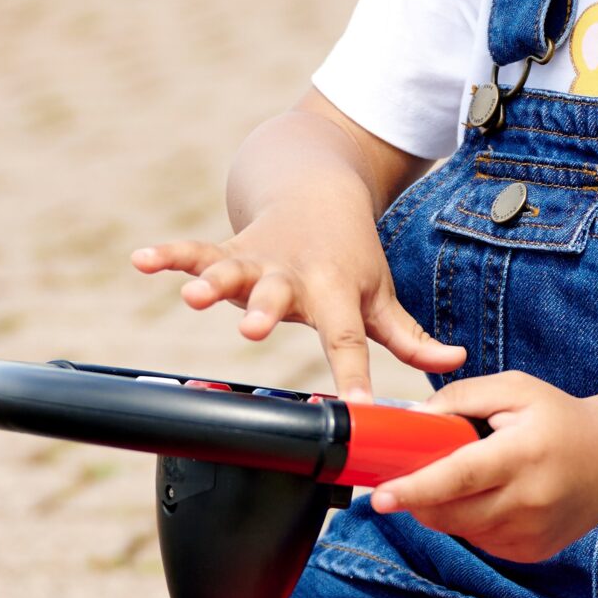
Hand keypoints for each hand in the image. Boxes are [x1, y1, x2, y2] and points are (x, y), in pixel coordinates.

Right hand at [131, 200, 463, 401]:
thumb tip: (456, 364)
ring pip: (233, 270)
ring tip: (192, 295)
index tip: (356, 407)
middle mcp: (294, 277)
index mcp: (336, 293)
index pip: (348, 340)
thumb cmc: (352, 257)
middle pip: (279, 296)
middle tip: (253, 329)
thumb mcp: (382, 296)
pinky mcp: (228, 249)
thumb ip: (411, 338)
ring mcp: (259, 261)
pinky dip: (168, 255)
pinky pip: (194, 251)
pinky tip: (141, 260)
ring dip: (211, 281)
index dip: (354, 374)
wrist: (319, 190)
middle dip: (265, 311)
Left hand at [369, 372, 597, 562]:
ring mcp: (530, 533)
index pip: (459, 478)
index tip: (381, 497)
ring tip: (474, 476)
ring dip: (447, 507)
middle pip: (450, 512)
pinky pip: (479, 540)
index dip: (415, 489)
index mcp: (522, 455)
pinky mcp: (529, 552)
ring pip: (460, 529)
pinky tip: (493, 497)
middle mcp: (528, 501)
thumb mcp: (516, 389)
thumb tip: (413, 419)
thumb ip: (461, 397)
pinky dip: (471, 521)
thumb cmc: (561, 422)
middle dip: (419, 497)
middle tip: (409, 475)